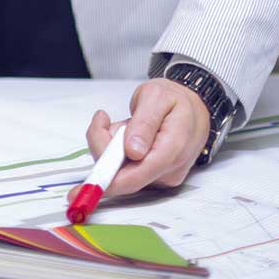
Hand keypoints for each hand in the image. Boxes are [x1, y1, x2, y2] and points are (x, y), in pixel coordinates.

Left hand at [82, 79, 210, 197]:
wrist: (194, 108)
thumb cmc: (174, 100)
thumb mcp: (156, 97)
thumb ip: (144, 123)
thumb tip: (133, 151)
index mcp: (172, 151)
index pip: (134, 177)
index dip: (106, 178)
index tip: (84, 180)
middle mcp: (167, 171)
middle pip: (121, 176)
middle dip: (104, 149)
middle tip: (103, 120)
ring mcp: (161, 177)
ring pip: (119, 172)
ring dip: (110, 148)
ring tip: (124, 123)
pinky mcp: (153, 177)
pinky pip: (124, 169)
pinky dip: (116, 152)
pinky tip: (126, 134)